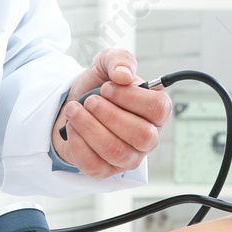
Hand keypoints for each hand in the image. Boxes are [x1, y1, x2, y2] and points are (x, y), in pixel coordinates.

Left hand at [51, 48, 171, 178]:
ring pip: (117, 152)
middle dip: (109, 115)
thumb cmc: (98, 88)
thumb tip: (123, 75)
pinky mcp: (106, 170)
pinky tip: (72, 127)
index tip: (107, 88)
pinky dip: (79, 143)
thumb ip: (119, 60)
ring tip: (74, 110)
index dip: (132, 98)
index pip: (159, 109)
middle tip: (90, 101)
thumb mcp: (106, 64)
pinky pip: (95, 165)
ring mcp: (129, 157)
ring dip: (90, 128)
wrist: (74, 107)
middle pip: (141, 135)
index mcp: (156, 111)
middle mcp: (148, 138)